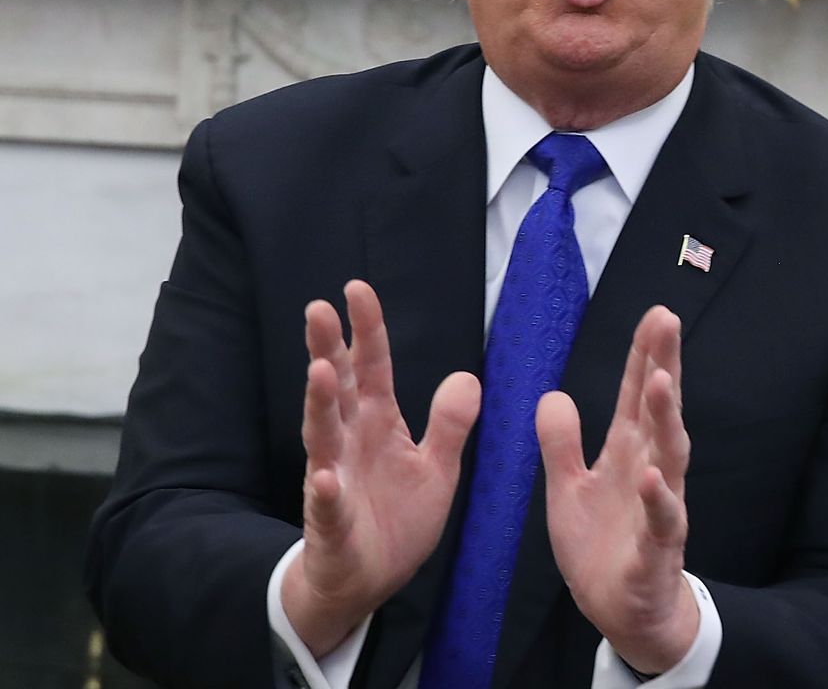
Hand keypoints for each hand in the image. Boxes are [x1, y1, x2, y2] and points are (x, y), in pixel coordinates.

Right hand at [282, 280, 479, 655]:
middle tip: (318, 309)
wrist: (369, 579)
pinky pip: (327, 506)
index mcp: (378, 425)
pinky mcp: (331, 524)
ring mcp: (335, 481)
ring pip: (322, 437)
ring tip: (319, 372)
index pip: (371, 368)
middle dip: (327, 350)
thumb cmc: (397, 517)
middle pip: (338, 390)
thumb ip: (450, 423)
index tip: (357, 289)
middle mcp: (349, 444)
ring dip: (319, 405)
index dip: (367, 330)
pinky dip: (326, 492)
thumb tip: (468, 376)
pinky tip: (326, 478)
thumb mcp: (437, 467)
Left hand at [538, 305, 700, 673]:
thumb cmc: (600, 544)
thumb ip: (561, 443)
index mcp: (626, 452)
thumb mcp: (568, 488)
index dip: (644, 355)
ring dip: (665, 418)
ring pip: (668, 454)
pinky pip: (661, 519)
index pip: (636, 395)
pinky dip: (657, 497)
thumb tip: (552, 394)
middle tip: (666, 322)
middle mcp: (649, 469)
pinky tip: (650, 474)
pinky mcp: (656, 547)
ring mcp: (659, 507)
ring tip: (659, 381)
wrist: (622, 609)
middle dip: (663, 365)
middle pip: (659, 410)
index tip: (655, 314)